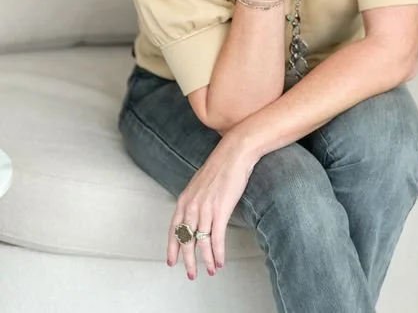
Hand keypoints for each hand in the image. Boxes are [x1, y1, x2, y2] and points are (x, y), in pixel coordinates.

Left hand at [166, 133, 255, 279]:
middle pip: (186, 240)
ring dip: (206, 260)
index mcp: (184, 199)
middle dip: (188, 260)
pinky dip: (218, 253)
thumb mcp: (200, 184)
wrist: (234, 154)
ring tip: (209, 271)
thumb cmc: (220, 167)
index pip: (174, 229)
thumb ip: (194, 200)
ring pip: (202, 242)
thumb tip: (194, 214)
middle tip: (191, 274)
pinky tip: (219, 262)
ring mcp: (205, 208)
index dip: (172, 247)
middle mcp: (191, 205)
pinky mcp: (220, 210)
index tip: (171, 262)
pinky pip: (217, 238)